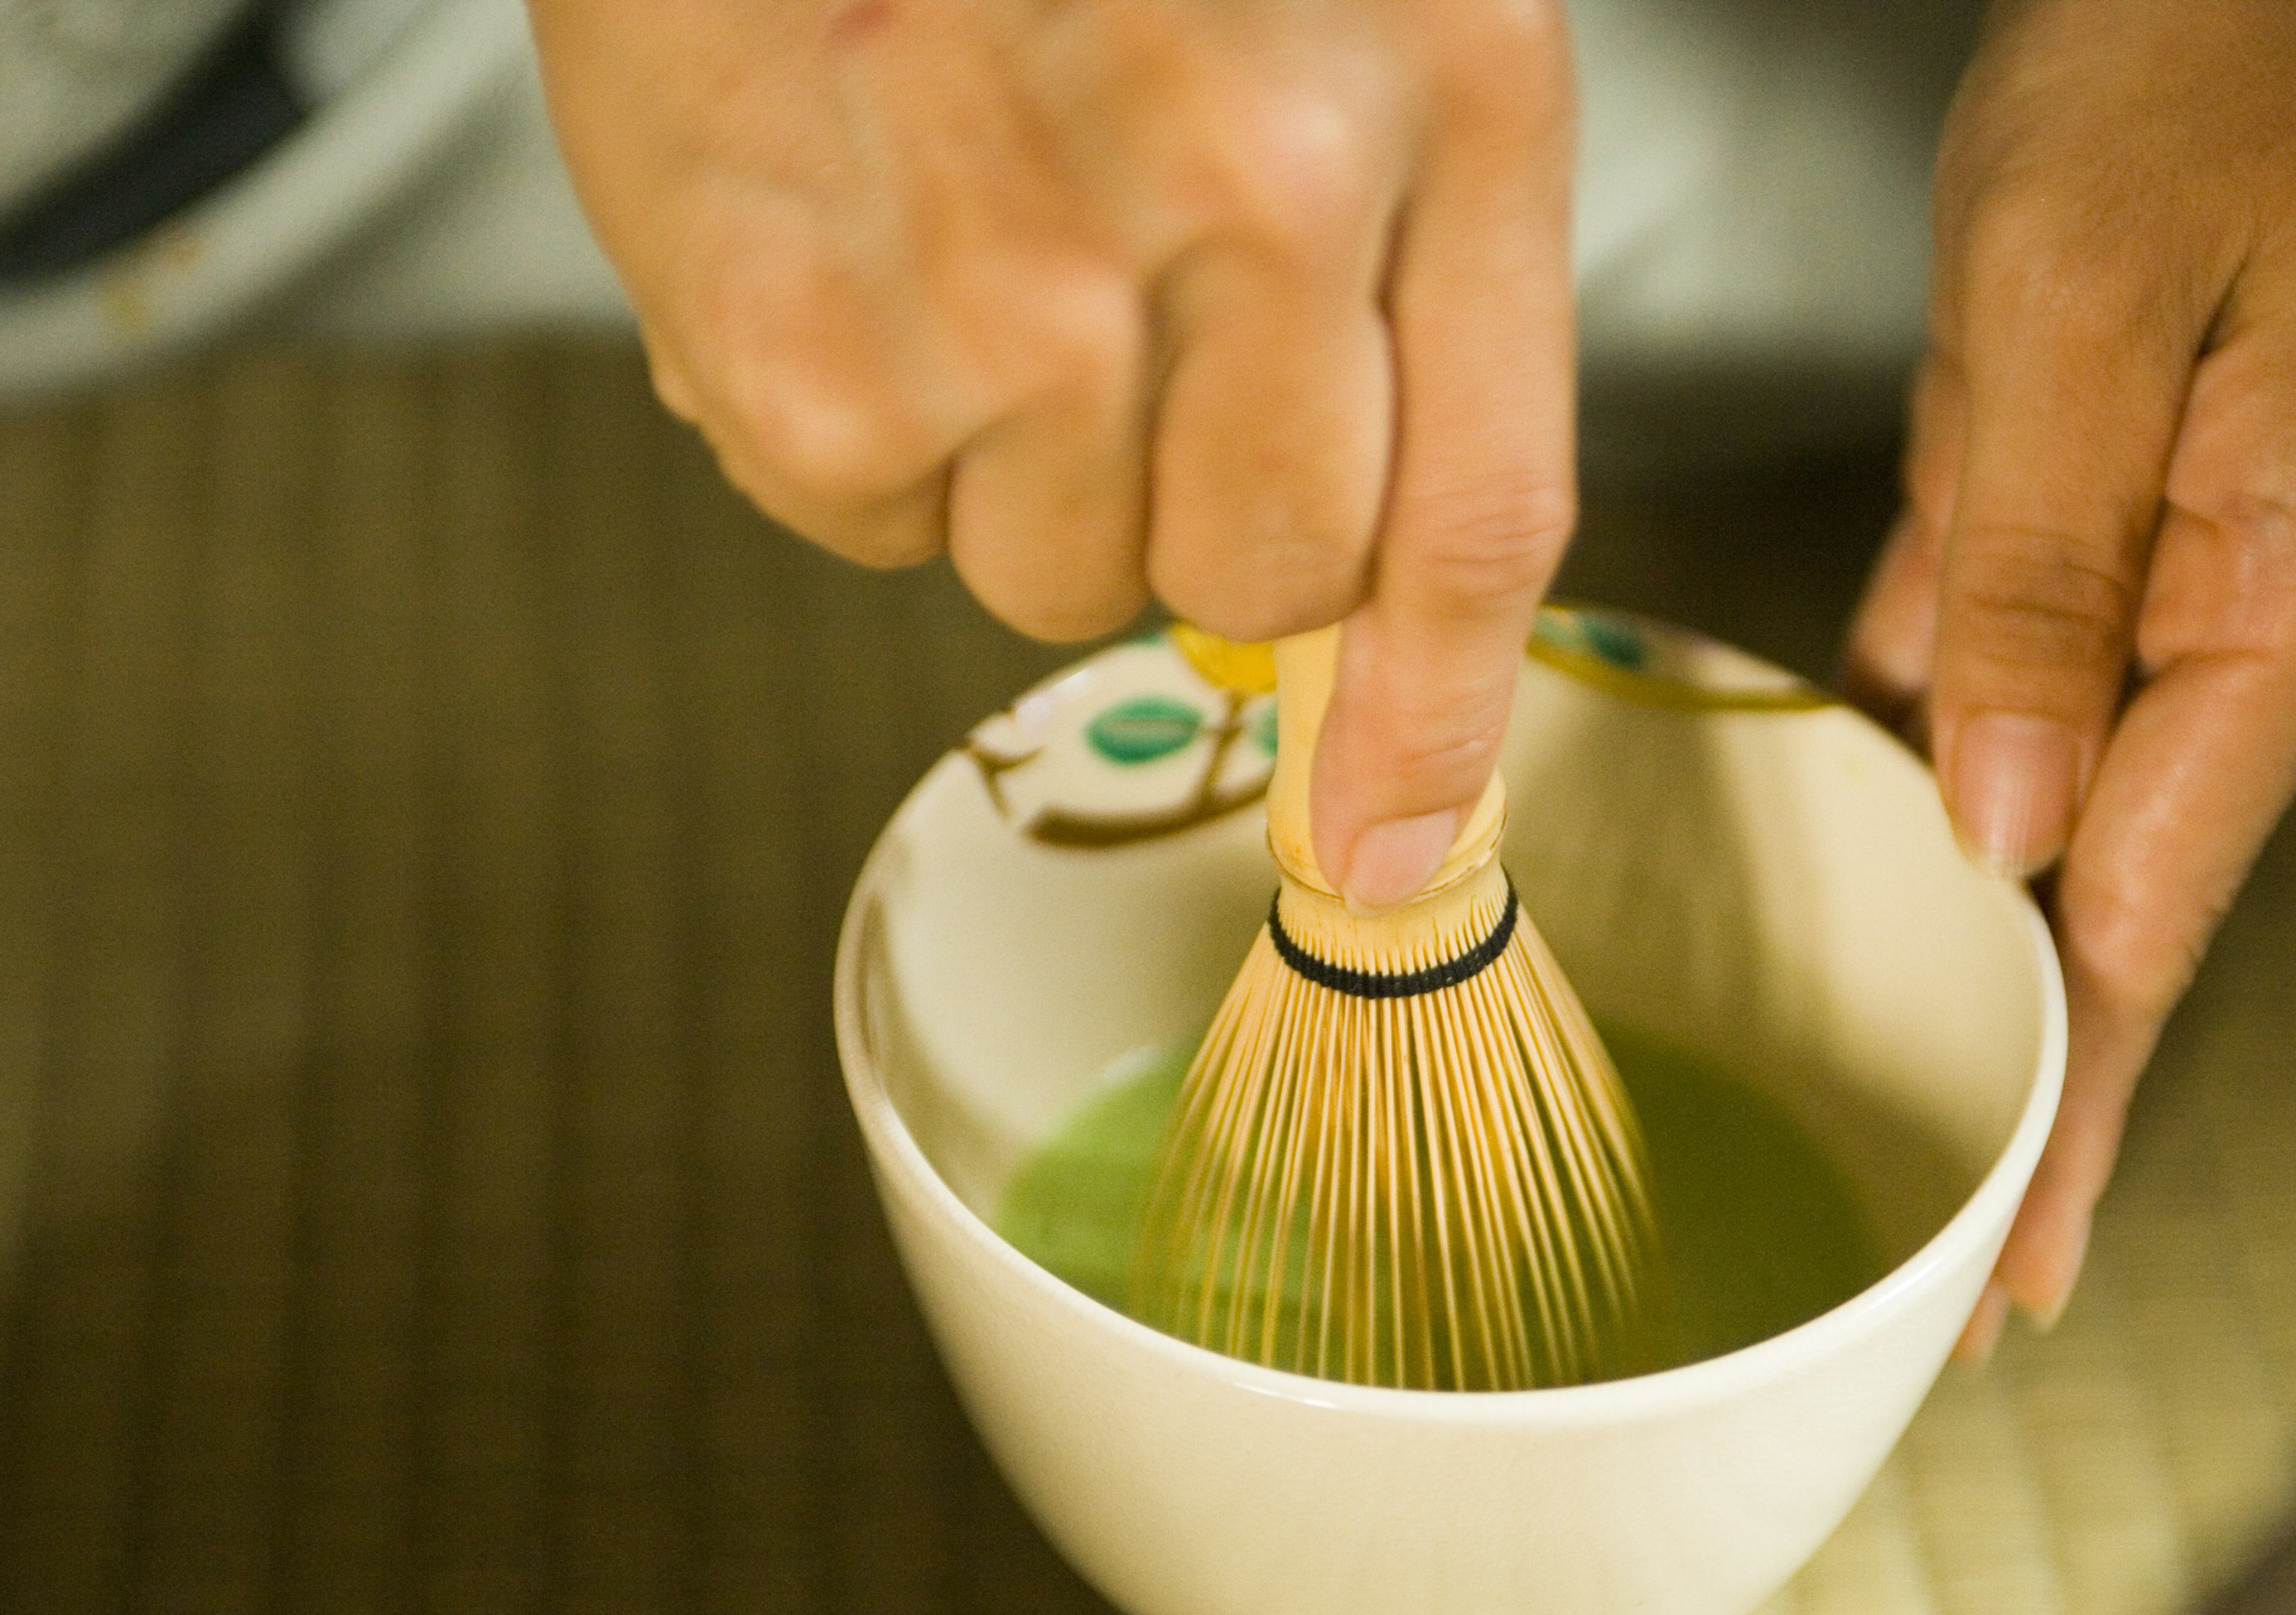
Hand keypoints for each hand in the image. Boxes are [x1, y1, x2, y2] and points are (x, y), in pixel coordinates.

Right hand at [527, 0, 1578, 907]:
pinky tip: (838, 240)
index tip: (1395, 847)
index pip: (1479, 512)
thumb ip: (1393, 282)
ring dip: (1009, 462)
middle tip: (1104, 337)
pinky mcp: (816, 347)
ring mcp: (1027, 286)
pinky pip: (864, 526)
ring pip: (1053, 573)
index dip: (1434, 722)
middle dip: (1191, 514)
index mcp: (1441, 86)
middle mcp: (1256, 190)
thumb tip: (1352, 641)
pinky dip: (845, 430)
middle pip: (1259, 576)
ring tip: (953, 235)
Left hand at [1847, 0, 2295, 1356]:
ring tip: (1922, 1117)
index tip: (2025, 1262)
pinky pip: (2040, 674)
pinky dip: (1964, 756)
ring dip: (1991, 938)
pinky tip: (1881, 837)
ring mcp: (2220, 570)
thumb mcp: (2065, 313)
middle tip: (1966, 1272)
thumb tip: (1995, 826)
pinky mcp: (2151, 519)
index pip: (2166, 904)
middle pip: (2134, 890)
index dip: (2085, 1098)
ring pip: (2078, 797)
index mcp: (2289, 583)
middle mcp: (2278, 607)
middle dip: (2045, 1073)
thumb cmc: (2187, 72)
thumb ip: (2024, 577)